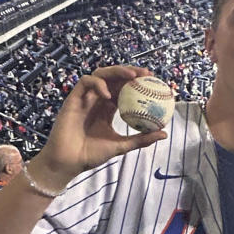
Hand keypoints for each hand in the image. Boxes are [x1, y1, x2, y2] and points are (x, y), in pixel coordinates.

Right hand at [31, 66, 167, 190]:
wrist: (68, 162)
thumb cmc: (91, 155)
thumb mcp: (121, 146)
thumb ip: (141, 139)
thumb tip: (164, 134)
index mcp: (108, 108)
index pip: (124, 89)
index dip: (137, 82)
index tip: (153, 81)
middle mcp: (97, 100)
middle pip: (114, 77)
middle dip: (130, 71)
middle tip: (146, 74)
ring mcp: (85, 98)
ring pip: (100, 74)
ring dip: (116, 71)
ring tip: (132, 76)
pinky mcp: (73, 98)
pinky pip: (85, 82)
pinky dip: (98, 84)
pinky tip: (108, 95)